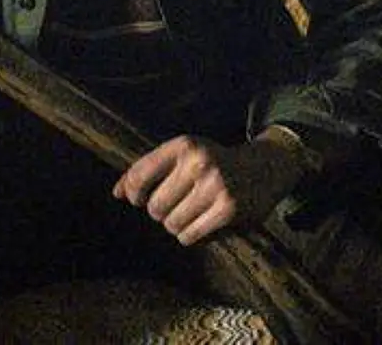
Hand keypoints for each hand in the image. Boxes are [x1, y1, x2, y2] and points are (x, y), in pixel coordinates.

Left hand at [112, 130, 310, 245]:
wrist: (264, 167)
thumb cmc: (214, 163)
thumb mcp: (184, 155)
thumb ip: (149, 170)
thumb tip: (116, 194)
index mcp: (183, 145)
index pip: (139, 174)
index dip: (132, 193)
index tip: (138, 199)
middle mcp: (198, 162)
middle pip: (154, 206)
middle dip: (159, 212)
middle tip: (174, 206)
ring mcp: (215, 186)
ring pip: (171, 224)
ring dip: (176, 225)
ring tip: (190, 215)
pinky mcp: (228, 210)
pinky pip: (189, 236)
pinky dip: (190, 235)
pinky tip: (201, 225)